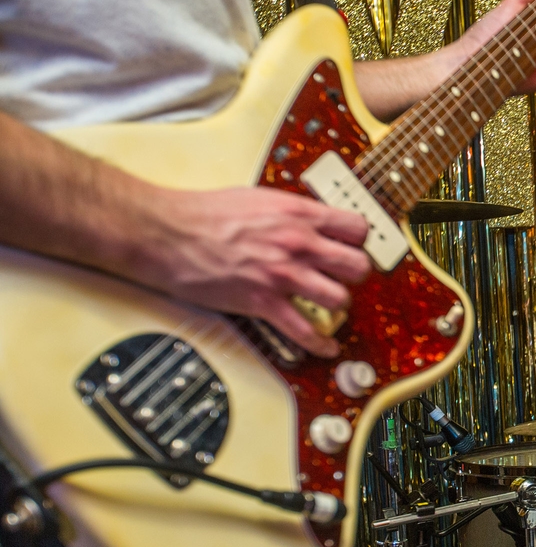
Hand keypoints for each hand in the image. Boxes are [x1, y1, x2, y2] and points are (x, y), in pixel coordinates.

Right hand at [140, 187, 369, 356]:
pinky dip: (318, 344)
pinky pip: (305, 331)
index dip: (358, 240)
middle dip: (354, 274)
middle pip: (358, 265)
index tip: (352, 247)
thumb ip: (291, 213)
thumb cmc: (203, 214)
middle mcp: (297, 243)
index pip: (357, 228)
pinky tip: (325, 347)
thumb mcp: (259, 200)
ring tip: (327, 305)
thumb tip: (309, 221)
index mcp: (298, 214)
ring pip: (340, 298)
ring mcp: (283, 275)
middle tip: (343, 277)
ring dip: (336, 305)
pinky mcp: (263, 302)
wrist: (166, 233)